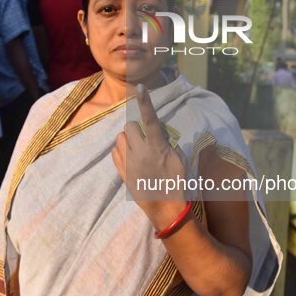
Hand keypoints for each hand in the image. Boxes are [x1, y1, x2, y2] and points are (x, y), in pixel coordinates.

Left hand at [111, 84, 188, 229]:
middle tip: (145, 138)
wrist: (166, 209)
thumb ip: (168, 143)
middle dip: (137, 128)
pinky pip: (115, 152)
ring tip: (137, 149)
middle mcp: (141, 152)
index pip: (150, 119)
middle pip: (130, 126)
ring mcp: (129, 163)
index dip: (145, 102)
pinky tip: (131, 157)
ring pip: (120, 138)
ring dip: (128, 139)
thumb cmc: (177, 183)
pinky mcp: (122, 172)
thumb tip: (159, 133)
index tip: (140, 87)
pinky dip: (121, 151)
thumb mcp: (180, 160)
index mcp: (157, 147)